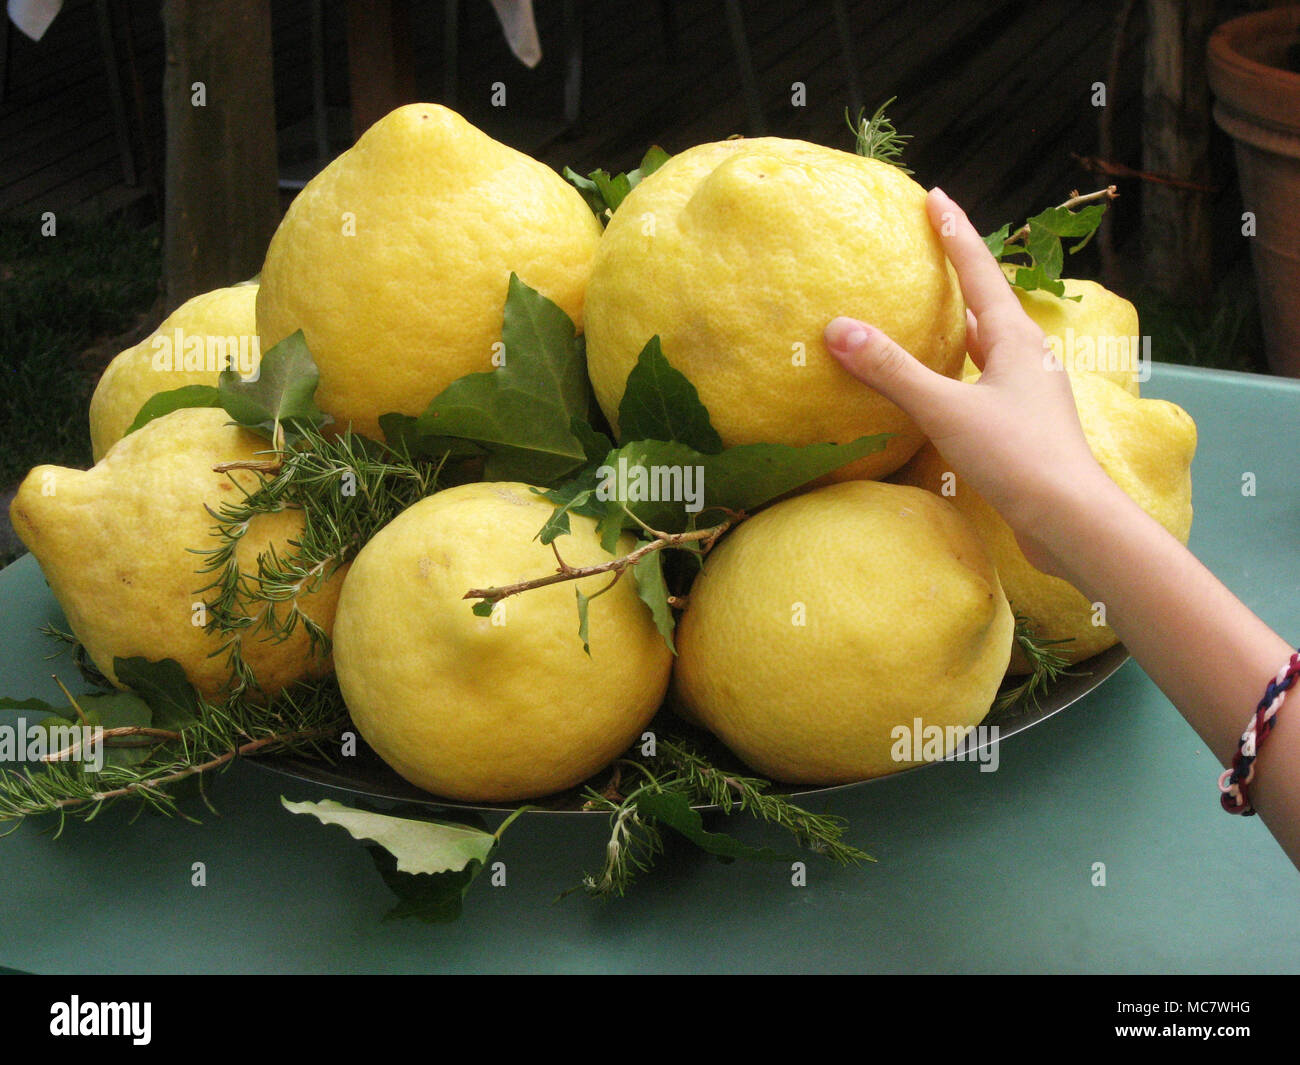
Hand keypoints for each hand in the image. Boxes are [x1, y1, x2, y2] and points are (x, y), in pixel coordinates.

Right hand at [823, 187, 1112, 574]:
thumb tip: (837, 328)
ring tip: (934, 313)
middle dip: (960, 276)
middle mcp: (1027, 358)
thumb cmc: (1016, 457)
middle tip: (930, 250)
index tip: (935, 195)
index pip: (980, 270)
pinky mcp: (1024, 428)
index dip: (955, 232)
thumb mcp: (946, 409)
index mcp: (1014, 339)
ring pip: (988, 347)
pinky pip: (985, 383)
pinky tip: (945, 387)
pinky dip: (961, 371)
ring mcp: (1029, 394)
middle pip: (989, 304)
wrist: (1071, 521)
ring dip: (961, 327)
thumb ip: (892, 370)